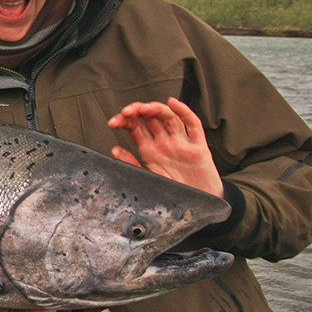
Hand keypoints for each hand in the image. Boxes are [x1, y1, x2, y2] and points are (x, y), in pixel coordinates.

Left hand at [108, 98, 223, 197]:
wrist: (197, 208)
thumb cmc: (173, 193)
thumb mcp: (147, 178)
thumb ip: (131, 164)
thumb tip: (114, 150)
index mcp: (150, 150)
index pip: (135, 127)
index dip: (124, 121)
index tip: (113, 123)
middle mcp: (165, 143)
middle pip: (150, 118)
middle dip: (137, 111)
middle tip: (126, 112)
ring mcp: (181, 143)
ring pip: (169, 118)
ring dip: (155, 109)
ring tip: (143, 108)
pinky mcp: (198, 147)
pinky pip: (193, 125)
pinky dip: (185, 112)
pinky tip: (174, 104)